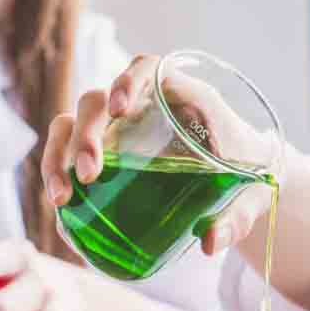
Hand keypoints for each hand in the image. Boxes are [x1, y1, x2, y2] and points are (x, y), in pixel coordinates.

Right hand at [40, 54, 275, 254]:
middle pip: (96, 102)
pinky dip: (58, 175)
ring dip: (58, 157)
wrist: (236, 180)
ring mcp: (115, 130)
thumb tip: (212, 242)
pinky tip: (62, 208)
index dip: (129, 79)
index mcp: (179, 97)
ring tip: (61, 199)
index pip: (147, 68)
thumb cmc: (245, 173)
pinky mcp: (102, 154)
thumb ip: (238, 217)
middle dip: (85, 135)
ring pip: (70, 126)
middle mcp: (139, 107)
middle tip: (89, 176)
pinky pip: (68, 154)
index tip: (120, 109)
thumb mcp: (251, 193)